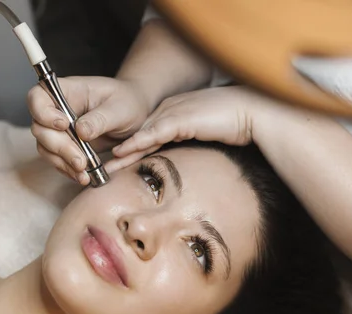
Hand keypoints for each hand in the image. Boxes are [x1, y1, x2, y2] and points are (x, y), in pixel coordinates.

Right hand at [28, 76, 149, 183]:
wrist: (135, 114)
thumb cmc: (127, 102)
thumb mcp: (120, 109)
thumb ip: (100, 119)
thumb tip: (81, 132)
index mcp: (68, 91)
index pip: (38, 97)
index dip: (43, 112)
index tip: (63, 125)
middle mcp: (57, 109)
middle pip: (40, 128)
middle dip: (60, 147)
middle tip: (81, 161)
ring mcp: (60, 129)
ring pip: (47, 147)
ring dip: (63, 162)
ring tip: (84, 174)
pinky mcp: (67, 145)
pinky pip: (58, 159)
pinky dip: (69, 169)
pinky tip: (84, 176)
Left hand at [107, 86, 265, 171]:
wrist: (251, 111)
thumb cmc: (235, 123)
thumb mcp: (207, 133)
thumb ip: (193, 141)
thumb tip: (186, 160)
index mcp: (175, 113)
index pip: (147, 134)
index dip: (131, 149)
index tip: (116, 164)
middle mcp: (169, 110)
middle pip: (138, 134)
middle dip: (119, 152)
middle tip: (100, 166)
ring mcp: (173, 112)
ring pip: (141, 134)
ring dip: (122, 151)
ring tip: (104, 165)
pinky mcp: (181, 119)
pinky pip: (154, 133)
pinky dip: (137, 143)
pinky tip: (123, 152)